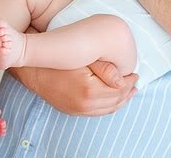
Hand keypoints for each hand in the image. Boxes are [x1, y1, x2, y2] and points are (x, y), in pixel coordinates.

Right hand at [16, 62, 136, 115]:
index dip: (130, 81)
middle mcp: (85, 104)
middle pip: (115, 101)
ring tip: (129, 90)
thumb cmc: (60, 60)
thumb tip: (124, 79)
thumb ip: (106, 69)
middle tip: (135, 80)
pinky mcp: (74, 111)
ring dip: (120, 100)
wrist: (36, 71)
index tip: (135, 73)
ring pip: (108, 109)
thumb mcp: (85, 58)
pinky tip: (113, 98)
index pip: (119, 89)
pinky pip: (98, 112)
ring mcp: (79, 110)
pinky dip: (109, 106)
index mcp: (90, 90)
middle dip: (128, 91)